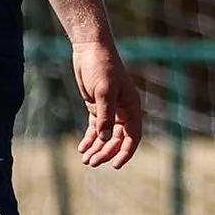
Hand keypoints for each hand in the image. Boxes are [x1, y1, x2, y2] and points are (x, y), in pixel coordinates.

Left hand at [72, 38, 142, 167]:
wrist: (90, 49)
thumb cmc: (101, 67)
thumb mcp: (103, 92)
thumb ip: (105, 116)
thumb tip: (104, 139)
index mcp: (131, 107)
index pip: (132, 136)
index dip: (125, 152)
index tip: (115, 165)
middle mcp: (123, 111)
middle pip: (116, 139)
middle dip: (105, 152)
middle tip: (91, 163)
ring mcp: (109, 109)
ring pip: (105, 136)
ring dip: (97, 148)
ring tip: (85, 160)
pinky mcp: (96, 106)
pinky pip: (95, 127)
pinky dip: (90, 138)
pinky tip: (82, 148)